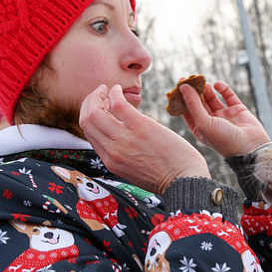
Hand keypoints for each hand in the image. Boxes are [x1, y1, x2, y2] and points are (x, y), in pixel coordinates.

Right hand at [79, 84, 210, 193]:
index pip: (89, 134)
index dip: (90, 116)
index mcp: (111, 162)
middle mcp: (112, 151)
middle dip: (89, 103)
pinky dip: (114, 93)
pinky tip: (118, 89)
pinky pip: (117, 104)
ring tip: (107, 89)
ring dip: (99, 95)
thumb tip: (121, 138)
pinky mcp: (140, 128)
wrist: (185, 182)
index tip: (99, 106)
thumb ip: (124, 155)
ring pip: (95, 112)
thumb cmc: (167, 176)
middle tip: (100, 94)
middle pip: (86, 121)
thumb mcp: (136, 170)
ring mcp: (124, 139)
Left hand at [181, 81, 270, 156]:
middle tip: (190, 78)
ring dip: (207, 90)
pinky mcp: (237, 110)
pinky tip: (217, 84)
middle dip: (194, 91)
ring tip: (203, 82)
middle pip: (199, 103)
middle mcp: (211, 122)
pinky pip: (228, 96)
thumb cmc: (223, 140)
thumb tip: (183, 86)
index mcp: (200, 128)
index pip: (188, 111)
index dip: (182, 98)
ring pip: (212, 98)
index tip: (179, 84)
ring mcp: (224, 115)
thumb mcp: (203, 123)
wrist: (250, 147)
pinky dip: (223, 89)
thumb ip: (193, 104)